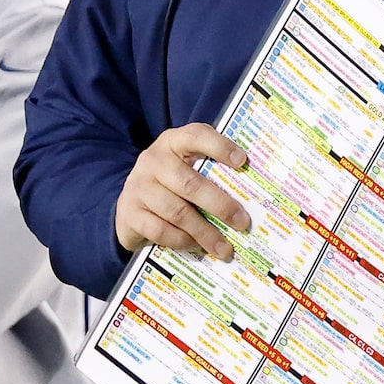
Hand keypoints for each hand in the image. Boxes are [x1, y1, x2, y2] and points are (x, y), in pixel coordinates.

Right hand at [114, 124, 252, 257]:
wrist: (131, 205)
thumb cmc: (173, 185)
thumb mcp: (189, 169)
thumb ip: (214, 172)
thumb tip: (254, 196)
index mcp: (173, 143)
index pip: (196, 136)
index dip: (219, 146)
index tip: (243, 161)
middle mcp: (153, 161)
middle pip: (190, 184)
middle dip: (221, 206)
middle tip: (243, 223)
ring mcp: (138, 186)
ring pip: (177, 211)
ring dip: (205, 232)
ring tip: (225, 248)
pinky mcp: (129, 212)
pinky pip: (160, 230)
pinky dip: (182, 240)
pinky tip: (196, 246)